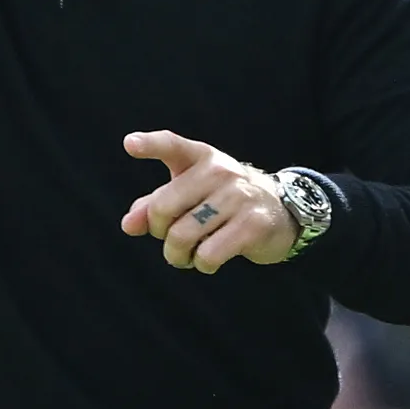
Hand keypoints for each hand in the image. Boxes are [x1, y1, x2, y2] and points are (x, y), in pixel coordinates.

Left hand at [120, 130, 295, 273]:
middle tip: (172, 240)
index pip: (172, 145)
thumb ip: (154, 205)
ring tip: (188, 254)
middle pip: (162, 208)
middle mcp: (219, 171)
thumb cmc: (222, 202)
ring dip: (178, 255)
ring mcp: (239, 196)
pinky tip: (210, 259)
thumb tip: (128, 225)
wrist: (281, 211)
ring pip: (182, 236)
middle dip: (159, 233)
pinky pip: (208, 255)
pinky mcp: (253, 225)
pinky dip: (202, 264)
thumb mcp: (189, 195)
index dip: (150, 145)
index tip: (129, 144)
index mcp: (201, 158)